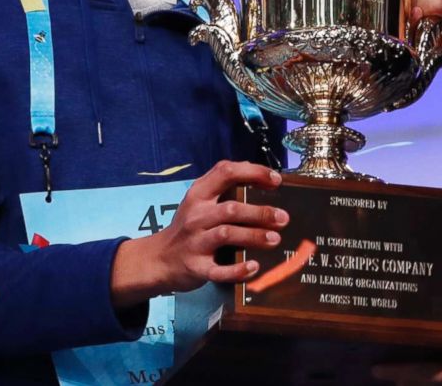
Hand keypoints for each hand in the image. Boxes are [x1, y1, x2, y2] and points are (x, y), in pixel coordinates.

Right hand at [110, 161, 287, 305]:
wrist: (158, 259)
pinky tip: (253, 267)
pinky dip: (237, 270)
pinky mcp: (196, 267)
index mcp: (199, 194)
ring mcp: (195, 242)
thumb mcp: (199, 201)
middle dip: (260, 212)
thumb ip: (224, 187)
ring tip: (274, 238)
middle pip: (231, 209)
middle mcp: (196, 216)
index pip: (226, 172)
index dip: (254, 172)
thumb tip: (264, 177)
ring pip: (227, 235)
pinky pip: (218, 270)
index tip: (276, 180)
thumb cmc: (188, 227)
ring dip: (254, 236)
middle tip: (283, 218)